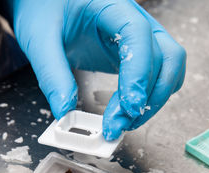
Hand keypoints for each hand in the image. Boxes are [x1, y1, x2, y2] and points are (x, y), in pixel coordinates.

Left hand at [12, 0, 185, 139]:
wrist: (45, 4)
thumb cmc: (43, 10)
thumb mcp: (39, 39)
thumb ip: (53, 75)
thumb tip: (64, 111)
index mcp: (111, 5)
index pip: (138, 35)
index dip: (139, 72)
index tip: (129, 106)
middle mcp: (133, 19)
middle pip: (163, 56)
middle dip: (146, 96)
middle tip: (118, 125)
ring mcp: (138, 37)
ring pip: (169, 67)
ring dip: (153, 100)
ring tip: (123, 123)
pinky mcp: (135, 53)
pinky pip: (159, 73)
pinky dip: (152, 96)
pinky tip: (129, 111)